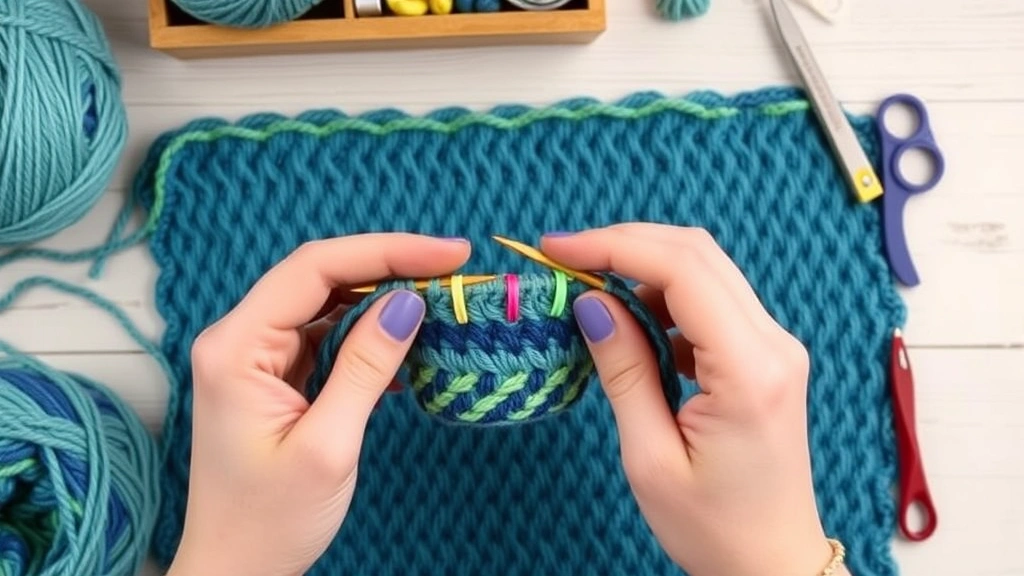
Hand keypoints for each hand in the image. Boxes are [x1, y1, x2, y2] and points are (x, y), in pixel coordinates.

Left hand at [165, 234, 470, 575]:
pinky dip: (370, 330)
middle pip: (321, 276)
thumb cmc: (270, 521)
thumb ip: (365, 367)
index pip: (315, 270)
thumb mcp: (327, 446)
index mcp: (235, 348)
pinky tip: (408, 337)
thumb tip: (409, 302)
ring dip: (384, 295)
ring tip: (441, 296)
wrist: (235, 571)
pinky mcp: (276, 375)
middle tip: (454, 267)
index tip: (449, 253)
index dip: (386, 251)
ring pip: (327, 301)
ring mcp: (256, 356)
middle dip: (390, 265)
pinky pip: (327, 334)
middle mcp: (239, 339)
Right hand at [542, 224, 845, 575]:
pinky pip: (711, 300)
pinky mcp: (765, 354)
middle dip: (624, 244)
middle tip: (563, 258)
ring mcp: (775, 345)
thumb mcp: (650, 458)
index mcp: (750, 370)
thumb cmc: (713, 528)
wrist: (771, 564)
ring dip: (642, 267)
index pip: (682, 270)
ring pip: (704, 269)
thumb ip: (623, 371)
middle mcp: (774, 344)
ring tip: (588, 290)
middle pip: (697, 254)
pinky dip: (663, 296)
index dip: (613, 246)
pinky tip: (628, 321)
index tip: (556, 249)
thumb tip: (591, 303)